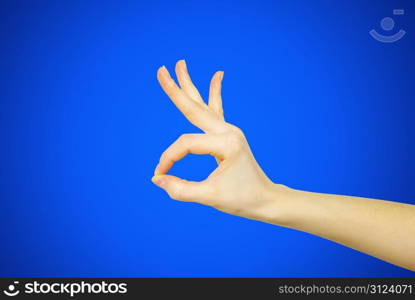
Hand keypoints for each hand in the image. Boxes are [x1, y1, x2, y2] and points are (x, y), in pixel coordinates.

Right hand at [152, 60, 285, 221]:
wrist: (265, 199)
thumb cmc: (241, 199)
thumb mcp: (210, 197)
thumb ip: (181, 190)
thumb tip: (157, 179)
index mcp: (226, 144)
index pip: (186, 144)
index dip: (168, 158)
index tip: (160, 173)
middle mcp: (228, 131)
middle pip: (194, 108)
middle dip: (175, 90)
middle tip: (161, 70)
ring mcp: (230, 130)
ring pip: (204, 105)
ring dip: (190, 86)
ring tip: (180, 64)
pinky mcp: (229, 134)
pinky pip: (217, 110)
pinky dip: (214, 93)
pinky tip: (218, 76)